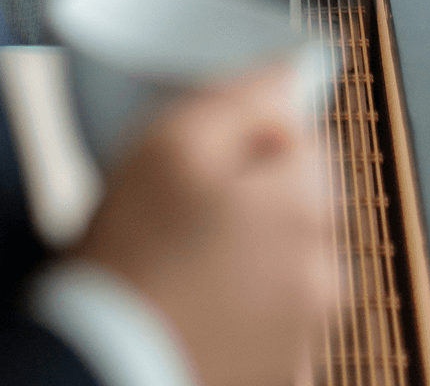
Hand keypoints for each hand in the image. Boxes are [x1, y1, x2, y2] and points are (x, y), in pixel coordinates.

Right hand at [71, 64, 339, 385]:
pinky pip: (270, 317)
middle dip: (253, 193)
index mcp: (307, 205)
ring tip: (182, 260)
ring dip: (249, 251)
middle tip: (183, 205)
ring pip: (286, 260)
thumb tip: (290, 73)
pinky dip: (243, 307)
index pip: (307, 136)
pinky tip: (196, 303)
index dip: (251, 133)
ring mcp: (306, 331)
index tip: (203, 151)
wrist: (104, 367)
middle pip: (298, 201)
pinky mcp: (281, 373)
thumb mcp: (172, 143)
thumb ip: (242, 99)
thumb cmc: (134, 255)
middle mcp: (324, 272)